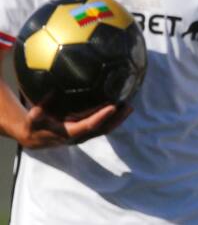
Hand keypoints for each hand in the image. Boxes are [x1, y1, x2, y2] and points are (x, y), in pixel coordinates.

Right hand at [17, 103, 132, 148]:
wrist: (34, 138)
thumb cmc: (35, 126)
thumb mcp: (34, 118)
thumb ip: (39, 110)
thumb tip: (50, 93)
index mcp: (69, 133)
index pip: (89, 125)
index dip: (102, 117)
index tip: (113, 107)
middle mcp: (80, 136)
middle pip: (103, 129)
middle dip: (117, 119)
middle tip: (129, 106)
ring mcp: (84, 136)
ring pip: (105, 129)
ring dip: (118, 119)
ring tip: (130, 107)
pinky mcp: (86, 132)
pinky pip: (102, 127)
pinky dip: (113, 119)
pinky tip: (120, 108)